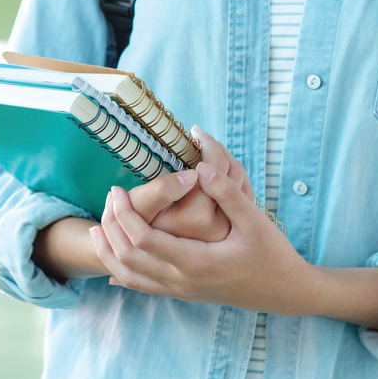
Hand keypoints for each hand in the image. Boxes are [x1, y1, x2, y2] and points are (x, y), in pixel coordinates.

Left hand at [91, 162, 316, 315]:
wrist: (285, 292)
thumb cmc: (272, 255)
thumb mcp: (256, 222)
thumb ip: (228, 193)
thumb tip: (200, 166)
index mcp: (196, 262)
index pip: (143, 238)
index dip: (124, 213)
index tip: (117, 189)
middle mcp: (182, 280)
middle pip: (127, 257)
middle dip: (111, 226)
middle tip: (109, 199)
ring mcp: (180, 290)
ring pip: (129, 276)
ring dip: (108, 251)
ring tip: (97, 227)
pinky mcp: (182, 292)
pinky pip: (142, 287)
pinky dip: (122, 272)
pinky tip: (112, 264)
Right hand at [127, 125, 253, 241]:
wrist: (144, 247)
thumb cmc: (136, 220)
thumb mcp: (140, 204)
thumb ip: (162, 190)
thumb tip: (193, 174)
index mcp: (196, 220)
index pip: (214, 169)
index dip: (207, 144)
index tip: (193, 131)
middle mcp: (218, 228)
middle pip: (231, 173)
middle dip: (217, 148)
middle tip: (200, 136)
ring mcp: (227, 230)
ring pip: (239, 181)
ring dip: (225, 160)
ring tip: (207, 149)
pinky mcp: (231, 229)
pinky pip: (242, 193)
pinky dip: (230, 176)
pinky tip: (213, 169)